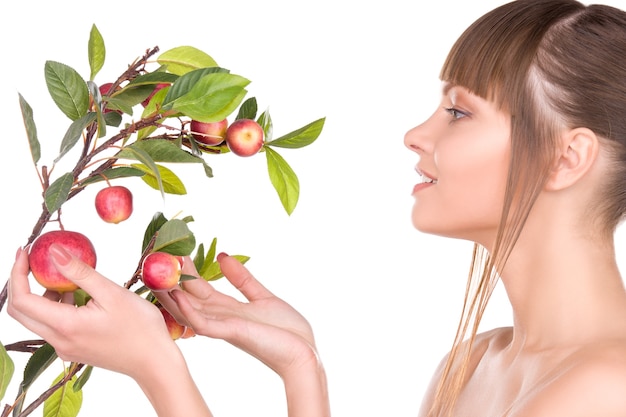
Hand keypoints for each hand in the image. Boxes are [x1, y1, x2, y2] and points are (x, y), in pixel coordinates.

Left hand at [8, 244, 176, 377]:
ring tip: (67, 277)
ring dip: (42, 295)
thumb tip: (53, 251)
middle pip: (21, 311)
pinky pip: (53, 326)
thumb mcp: (112, 293)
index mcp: (65, 326)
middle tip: (35, 260)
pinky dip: (57, 307)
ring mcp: (65, 348)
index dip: (17, 273)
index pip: (22, 300)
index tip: (25, 251)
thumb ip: (80, 272)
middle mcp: (59, 341)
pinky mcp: (74, 349)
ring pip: (37, 319)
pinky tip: (79, 296)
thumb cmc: (140, 326)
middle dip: (22, 282)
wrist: (154, 361)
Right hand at [156, 253, 318, 376]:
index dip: (184, 270)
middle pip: (186, 298)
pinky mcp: (231, 332)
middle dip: (170, 280)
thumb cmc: (284, 329)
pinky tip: (177, 295)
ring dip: (170, 294)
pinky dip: (188, 310)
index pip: (198, 288)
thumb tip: (222, 256)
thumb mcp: (261, 296)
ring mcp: (223, 326)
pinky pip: (203, 323)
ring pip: (187, 311)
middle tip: (155, 258)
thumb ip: (241, 278)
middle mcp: (219, 318)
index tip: (173, 250)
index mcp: (226, 309)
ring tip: (155, 273)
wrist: (303, 350)